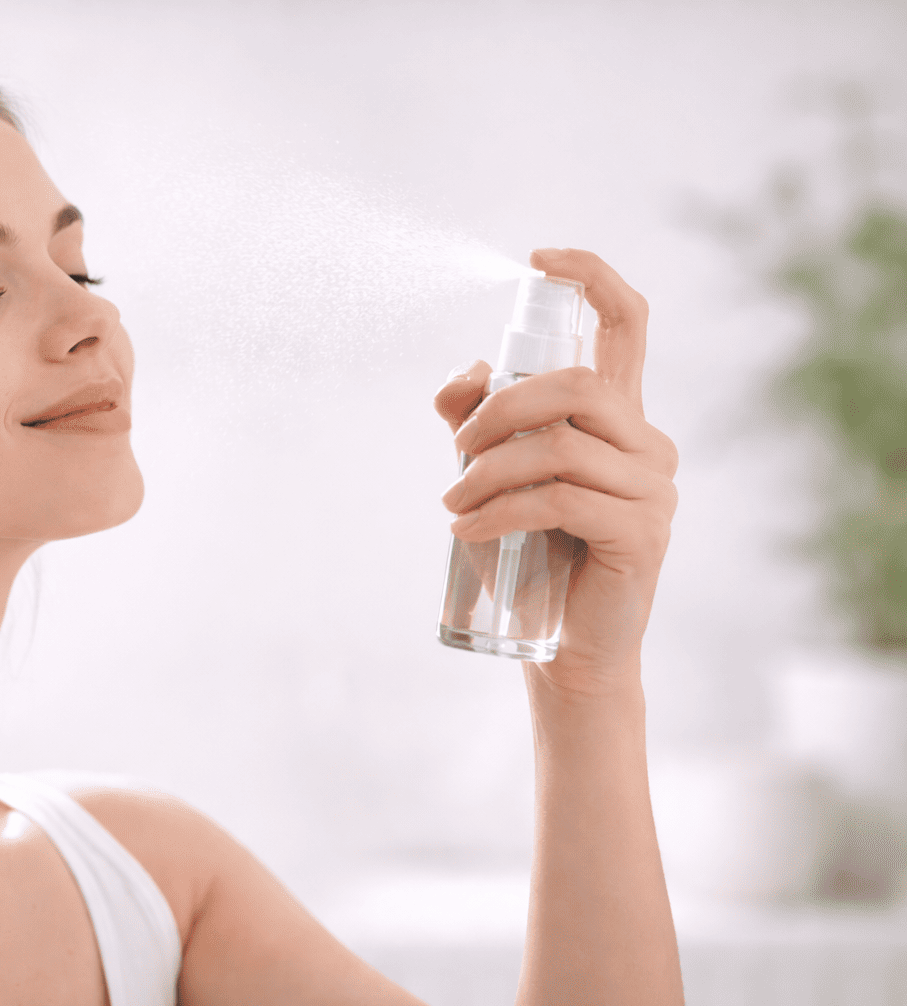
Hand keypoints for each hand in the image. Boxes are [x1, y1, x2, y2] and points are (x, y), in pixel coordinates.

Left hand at [433, 249, 677, 699]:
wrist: (567, 646)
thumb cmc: (532, 555)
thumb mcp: (495, 476)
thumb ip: (478, 420)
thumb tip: (463, 374)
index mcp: (619, 416)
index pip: (627, 324)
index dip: (591, 277)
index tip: (538, 257)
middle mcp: (648, 442)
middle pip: (572, 385)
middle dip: (498, 410)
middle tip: (454, 452)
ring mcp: (653, 487)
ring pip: (558, 446)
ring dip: (488, 472)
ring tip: (453, 505)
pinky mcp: (642, 532)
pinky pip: (560, 499)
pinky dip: (500, 510)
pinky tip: (466, 530)